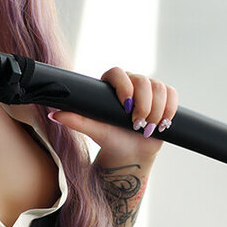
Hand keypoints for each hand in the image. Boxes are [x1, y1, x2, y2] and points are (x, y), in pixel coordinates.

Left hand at [47, 66, 178, 165]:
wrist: (130, 153)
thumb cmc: (110, 140)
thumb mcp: (93, 131)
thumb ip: (76, 120)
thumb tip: (54, 114)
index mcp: (110, 86)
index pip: (118, 73)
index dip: (125, 86)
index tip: (126, 106)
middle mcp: (130, 83)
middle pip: (144, 80)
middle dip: (143, 104)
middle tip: (137, 125)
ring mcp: (149, 90)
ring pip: (160, 88)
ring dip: (157, 110)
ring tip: (148, 128)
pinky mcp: (164, 98)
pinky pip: (172, 95)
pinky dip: (170, 109)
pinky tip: (163, 124)